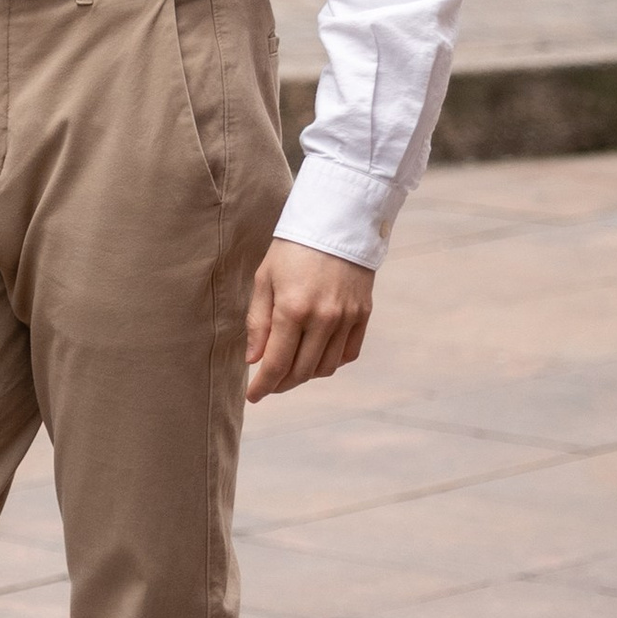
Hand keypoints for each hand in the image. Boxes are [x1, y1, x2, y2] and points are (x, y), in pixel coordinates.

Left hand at [245, 241, 374, 400]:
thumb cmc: (292, 248)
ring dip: (305, 375)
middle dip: (282, 384)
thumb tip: (254, 360)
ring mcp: (346, 318)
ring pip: (326, 367)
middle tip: (269, 384)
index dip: (264, 386)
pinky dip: (330, 362)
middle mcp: (323, 319)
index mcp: (293, 309)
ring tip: (289, 369)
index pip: (277, 364)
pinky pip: (347, 354)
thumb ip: (257, 322)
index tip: (253, 396)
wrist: (336, 221)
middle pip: (302, 372)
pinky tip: (315, 356)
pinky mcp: (363, 315)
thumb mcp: (265, 279)